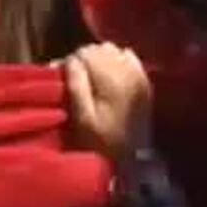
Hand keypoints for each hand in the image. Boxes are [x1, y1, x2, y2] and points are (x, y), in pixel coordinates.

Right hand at [64, 43, 152, 161]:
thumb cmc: (102, 141)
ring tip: (91, 76)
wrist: (134, 159)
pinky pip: (129, 56)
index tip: (61, 76)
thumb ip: (76, 86)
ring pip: (113, 49)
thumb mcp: (83, 118)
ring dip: (99, 59)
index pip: (86, 53)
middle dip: (84, 59)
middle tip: (74, 77)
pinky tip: (110, 75)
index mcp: (111, 80)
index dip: (71, 62)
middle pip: (99, 48)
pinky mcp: (145, 80)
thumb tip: (70, 60)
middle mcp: (128, 71)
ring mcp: (139, 75)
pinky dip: (116, 60)